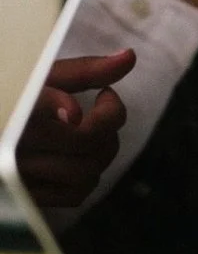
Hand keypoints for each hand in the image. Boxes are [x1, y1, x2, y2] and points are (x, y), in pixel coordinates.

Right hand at [16, 50, 135, 206]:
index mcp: (17, 110)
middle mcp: (13, 144)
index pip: (64, 114)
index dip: (105, 112)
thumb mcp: (42, 79)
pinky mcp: (26, 197)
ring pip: (84, 172)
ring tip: (90, 134)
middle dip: (108, 127)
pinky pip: (74, 195)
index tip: (107, 94)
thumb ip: (85, 70)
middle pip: (85, 143)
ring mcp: (18, 175)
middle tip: (103, 110)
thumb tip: (130, 56)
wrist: (3, 126)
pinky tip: (79, 159)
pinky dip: (89, 178)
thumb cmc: (15, 99)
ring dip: (101, 153)